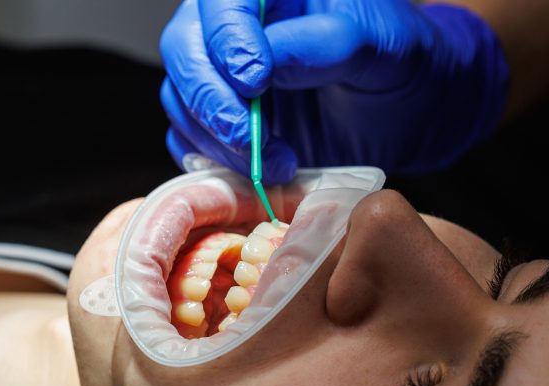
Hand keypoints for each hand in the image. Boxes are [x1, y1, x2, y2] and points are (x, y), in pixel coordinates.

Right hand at [160, 0, 509, 183]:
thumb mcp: (380, 49)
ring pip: (179, 97)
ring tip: (275, 162)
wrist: (404, 114)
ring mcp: (219, 75)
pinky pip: (186, 137)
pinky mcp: (217, 120)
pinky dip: (210, 160)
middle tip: (251, 137)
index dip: (228, 39)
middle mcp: (235, 26)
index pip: (224, 0)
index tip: (255, 81)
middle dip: (211, 99)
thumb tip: (261, 62)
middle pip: (183, 48)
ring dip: (215, 139)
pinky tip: (254, 171)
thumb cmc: (399, 68)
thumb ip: (326, 45)